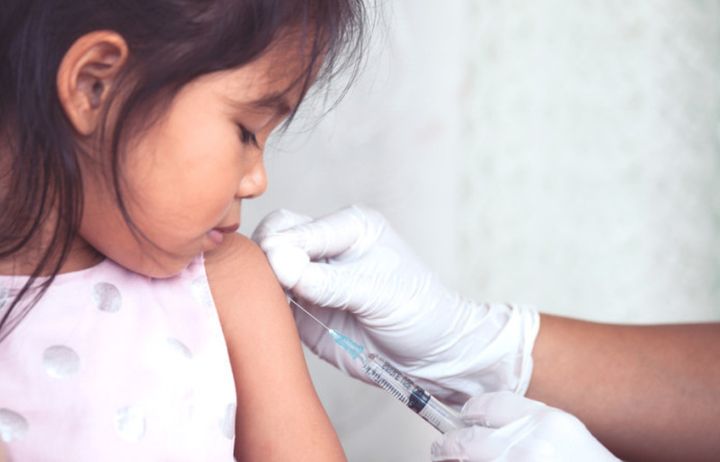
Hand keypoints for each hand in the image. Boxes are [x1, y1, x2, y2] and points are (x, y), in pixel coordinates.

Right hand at [253, 205, 538, 404]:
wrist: (430, 356)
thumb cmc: (418, 312)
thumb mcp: (376, 292)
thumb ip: (327, 280)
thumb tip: (278, 261)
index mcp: (348, 227)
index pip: (296, 227)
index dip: (282, 248)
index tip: (278, 270)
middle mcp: (325, 247)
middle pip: (273, 239)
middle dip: (265, 260)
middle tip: (272, 287)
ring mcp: (311, 278)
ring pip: (265, 270)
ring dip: (261, 285)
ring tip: (272, 304)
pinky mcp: (303, 310)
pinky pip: (270, 303)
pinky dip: (264, 309)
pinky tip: (272, 319)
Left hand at [431, 392, 618, 461]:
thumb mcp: (567, 435)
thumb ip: (531, 424)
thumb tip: (486, 423)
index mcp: (548, 423)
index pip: (491, 405)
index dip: (472, 410)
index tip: (464, 415)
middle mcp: (531, 446)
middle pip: (468, 439)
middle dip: (450, 443)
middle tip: (442, 447)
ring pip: (467, 459)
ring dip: (455, 461)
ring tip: (447, 458)